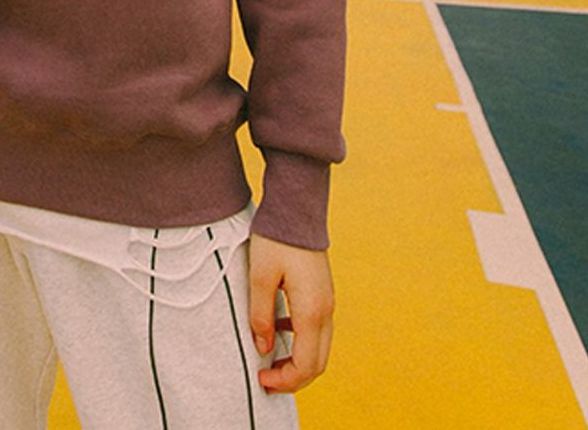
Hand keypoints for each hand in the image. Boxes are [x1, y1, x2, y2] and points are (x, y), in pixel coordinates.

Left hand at [248, 233, 333, 394]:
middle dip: (293, 378)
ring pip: (320, 348)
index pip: (305, 365)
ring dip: (298, 361)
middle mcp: (326, 310)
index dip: (285, 381)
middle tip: (266, 378)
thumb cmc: (277, 238)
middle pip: (317, 363)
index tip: (261, 379)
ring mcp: (328, 302)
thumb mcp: (260, 276)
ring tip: (270, 359)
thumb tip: (263, 348)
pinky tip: (279, 329)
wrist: (297, 207)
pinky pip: (317, 329)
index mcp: (311, 310)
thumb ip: (261, 315)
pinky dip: (302, 341)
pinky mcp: (323, 293)